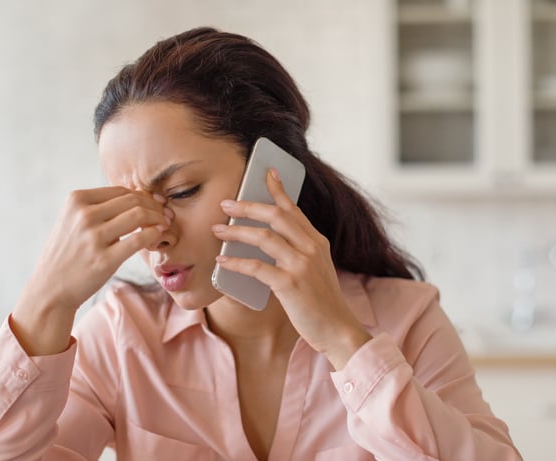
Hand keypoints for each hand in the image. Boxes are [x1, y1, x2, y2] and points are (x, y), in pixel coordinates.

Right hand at [12, 187, 169, 354]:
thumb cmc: (68, 254)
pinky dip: (154, 234)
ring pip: (139, 215)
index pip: (120, 190)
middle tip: (166, 214)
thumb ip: (99, 207)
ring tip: (164, 224)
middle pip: (132, 200)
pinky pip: (139, 239)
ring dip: (158, 218)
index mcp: (76, 200)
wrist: (50, 289)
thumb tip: (138, 197)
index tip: (155, 203)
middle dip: (154, 205)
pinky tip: (158, 236)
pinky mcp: (104, 260)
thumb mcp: (73, 221)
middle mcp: (84, 215)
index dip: (143, 196)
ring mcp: (93, 237)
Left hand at [211, 169, 370, 368]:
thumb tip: (264, 238)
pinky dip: (237, 262)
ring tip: (217, 229)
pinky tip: (222, 260)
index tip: (266, 172)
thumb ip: (297, 251)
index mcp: (317, 242)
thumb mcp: (316, 269)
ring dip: (237, 231)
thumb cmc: (321, 302)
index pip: (294, 209)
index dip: (278, 189)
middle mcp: (311, 248)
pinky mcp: (290, 284)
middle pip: (276, 216)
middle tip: (226, 204)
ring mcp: (301, 265)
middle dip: (248, 206)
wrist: (338, 330)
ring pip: (264, 237)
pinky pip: (257, 267)